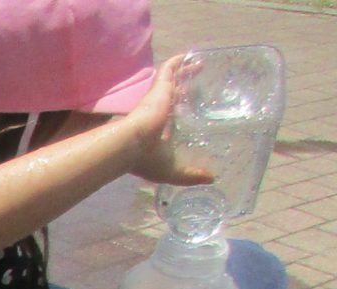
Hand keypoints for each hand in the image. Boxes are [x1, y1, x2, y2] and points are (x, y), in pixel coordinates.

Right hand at [122, 54, 213, 187]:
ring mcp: (157, 99)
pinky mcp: (159, 88)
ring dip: (184, 73)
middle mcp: (158, 112)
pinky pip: (169, 69)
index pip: (172, 118)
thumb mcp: (173, 170)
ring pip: (173, 82)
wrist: (131, 143)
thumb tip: (212, 179)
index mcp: (159, 130)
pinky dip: (178, 61)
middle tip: (198, 83)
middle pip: (173, 97)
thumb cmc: (148, 157)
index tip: (193, 108)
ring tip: (198, 64)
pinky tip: (190, 54)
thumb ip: (191, 174)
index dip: (181, 113)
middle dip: (184, 89)